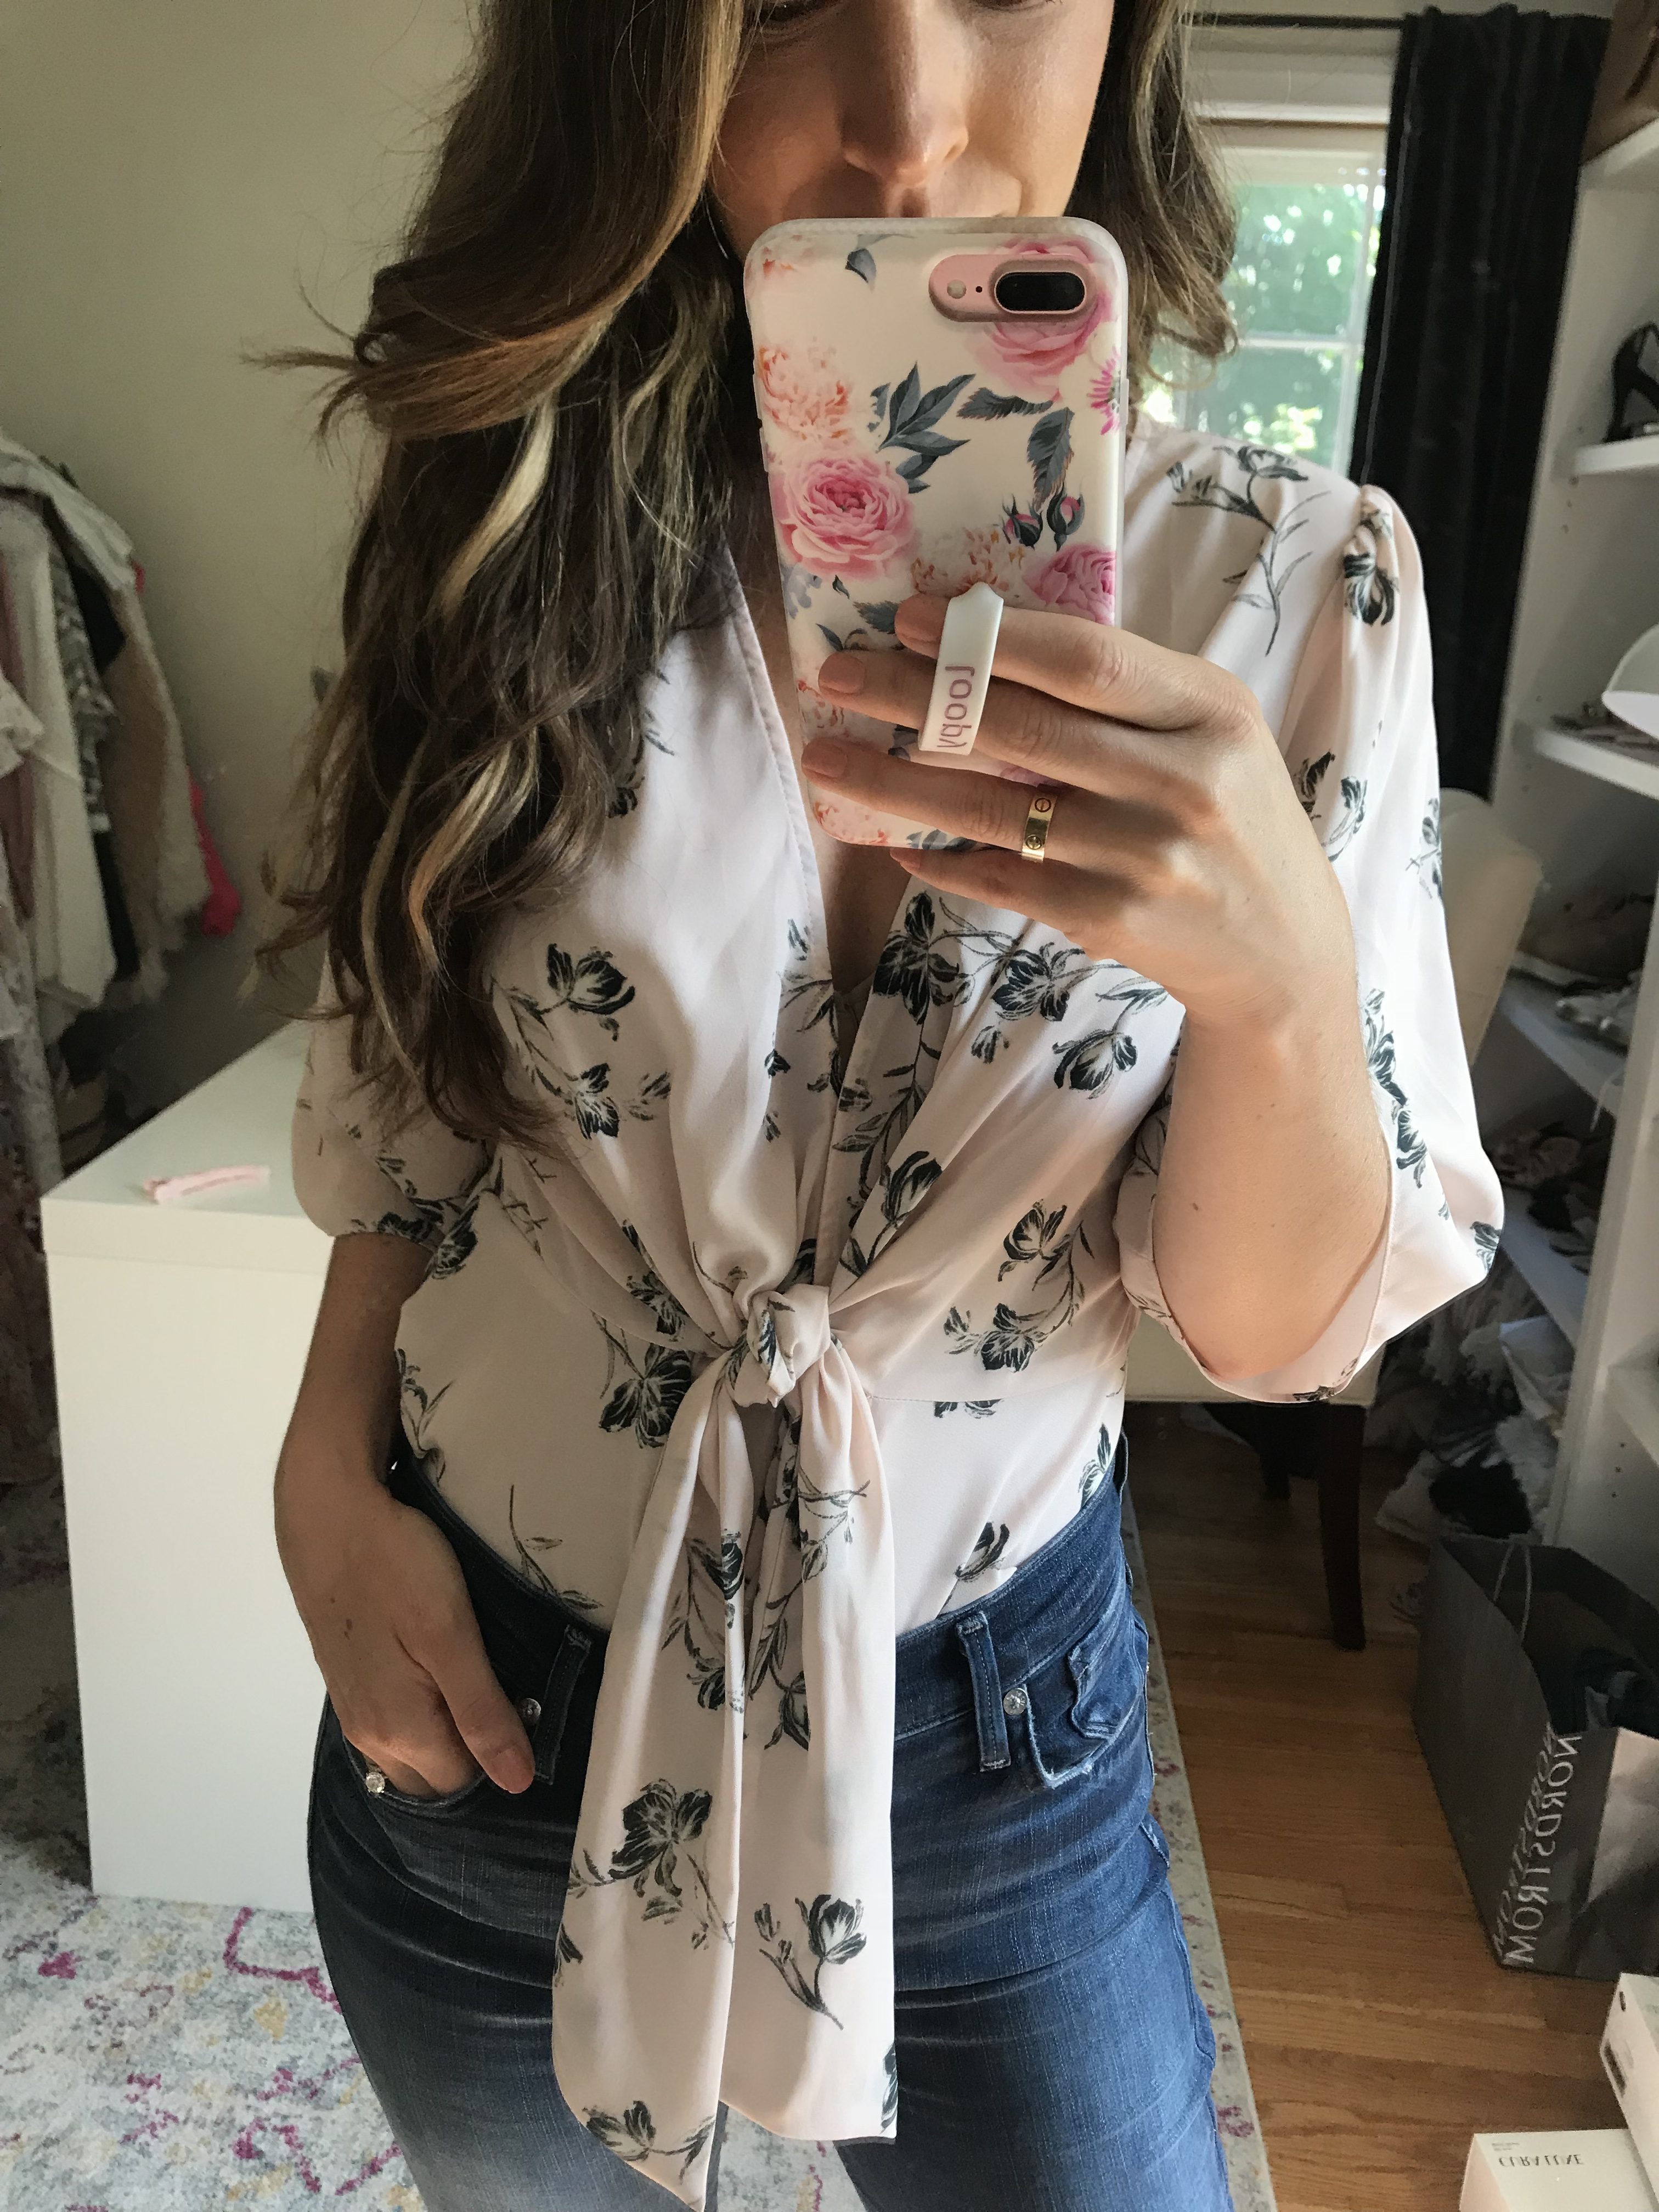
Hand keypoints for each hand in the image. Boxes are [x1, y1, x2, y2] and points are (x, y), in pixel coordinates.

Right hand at [275, 1440, 533, 1798]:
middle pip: (434, 1777)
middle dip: (473, 1756)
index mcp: (400, 1732)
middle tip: (513, 1703)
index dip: (502, 1758)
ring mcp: (353, 1708)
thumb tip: (516, 1784)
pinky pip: (391, 1724)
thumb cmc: (396, 1568)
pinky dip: (421, 1715)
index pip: (465, 1783)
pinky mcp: (346, 1680)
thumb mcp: (452, 1636)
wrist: (327, 1516)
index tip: (531, 1717)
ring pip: (409, 1753)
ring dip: (447, 1735)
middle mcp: (369, 1735)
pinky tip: (440, 1673)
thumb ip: (481, 1713)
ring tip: (482, 1684)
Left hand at [802, 593, 1355, 1036]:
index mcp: (1210, 710)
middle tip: (835, 677)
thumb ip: (1125, 691)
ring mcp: (1142, 855)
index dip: (987, 637)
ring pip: (992, 808)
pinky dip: (939, 858)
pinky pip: (1001, 878)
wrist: (1281, 951)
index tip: (905, 617)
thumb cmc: (1230, 817)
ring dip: (894, 782)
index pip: (1085, 659)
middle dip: (912, 695)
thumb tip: (988, 642)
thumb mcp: (1212, 731)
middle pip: (1022, 725)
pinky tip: (891, 838)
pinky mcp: (1110, 917)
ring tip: (826, 759)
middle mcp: (1180, 779)